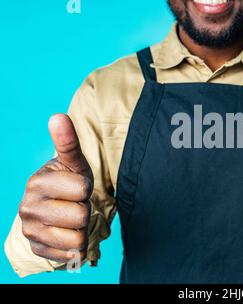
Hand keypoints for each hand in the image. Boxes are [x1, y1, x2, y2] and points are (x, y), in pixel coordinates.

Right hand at [19, 114, 92, 262]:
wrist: (55, 207)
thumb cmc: (68, 181)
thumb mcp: (72, 163)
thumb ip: (68, 142)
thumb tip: (58, 116)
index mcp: (37, 182)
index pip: (83, 188)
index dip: (86, 188)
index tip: (76, 186)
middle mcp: (27, 207)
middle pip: (81, 215)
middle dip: (84, 209)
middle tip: (73, 203)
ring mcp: (30, 231)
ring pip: (78, 238)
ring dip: (81, 228)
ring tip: (70, 217)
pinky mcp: (37, 249)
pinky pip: (72, 254)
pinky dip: (75, 245)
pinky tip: (66, 233)